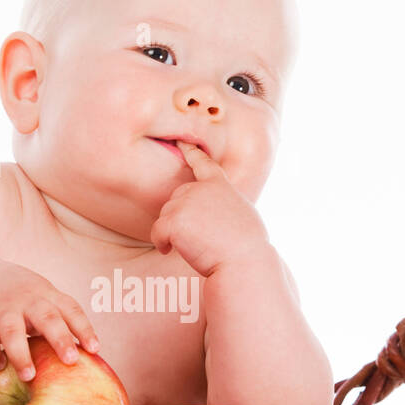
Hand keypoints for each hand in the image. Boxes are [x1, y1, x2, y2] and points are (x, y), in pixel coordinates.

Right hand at [0, 261, 99, 380]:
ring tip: (29, 376)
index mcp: (49, 297)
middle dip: (59, 339)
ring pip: (11, 330)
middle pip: (46, 318)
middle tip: (70, 360)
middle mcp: (28, 301)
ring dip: (20, 354)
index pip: (72, 310)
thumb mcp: (46, 301)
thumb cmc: (26, 300)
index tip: (94, 349)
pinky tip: (1, 365)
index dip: (84, 329)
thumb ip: (63, 323)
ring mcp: (3, 309)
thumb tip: (88, 361)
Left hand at [149, 142, 271, 277]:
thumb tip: (211, 216)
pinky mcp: (174, 219)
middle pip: (177, 199)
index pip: (204, 165)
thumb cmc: (248, 249)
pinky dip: (162, 243)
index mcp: (221, 186)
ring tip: (196, 247)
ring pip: (165, 215)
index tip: (182, 142)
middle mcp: (202, 189)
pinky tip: (172, 251)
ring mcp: (187, 202)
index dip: (191, 152)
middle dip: (180, 218)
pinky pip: (157, 231)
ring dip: (173, 233)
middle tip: (198, 239)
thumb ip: (223, 207)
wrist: (244, 262)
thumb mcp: (242, 217)